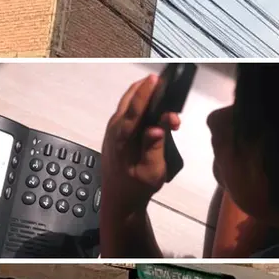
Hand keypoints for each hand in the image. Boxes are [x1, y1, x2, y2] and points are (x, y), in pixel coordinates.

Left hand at [100, 74, 181, 216]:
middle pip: (129, 99)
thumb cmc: (137, 187)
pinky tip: (154, 110)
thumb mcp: (151, 172)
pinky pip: (128, 111)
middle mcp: (115, 129)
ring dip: (144, 96)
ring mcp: (113, 129)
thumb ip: (155, 148)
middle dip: (146, 88)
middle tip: (164, 82)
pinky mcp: (116, 132)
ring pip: (128, 103)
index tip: (155, 79)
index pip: (135, 109)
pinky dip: (141, 105)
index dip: (146, 92)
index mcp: (122, 138)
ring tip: (163, 95)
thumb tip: (158, 128)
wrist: (120, 199)